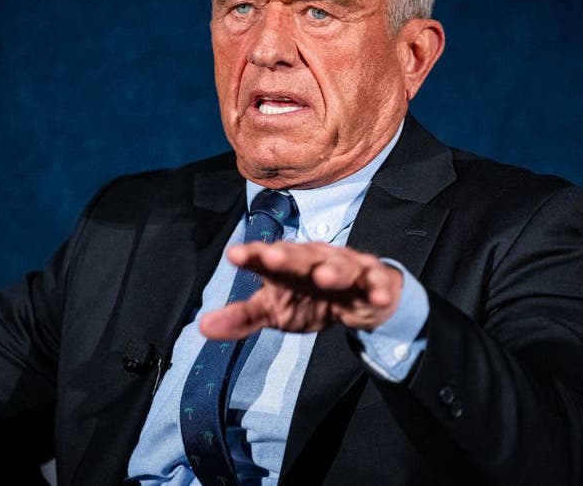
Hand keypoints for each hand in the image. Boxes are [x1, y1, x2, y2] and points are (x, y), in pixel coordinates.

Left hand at [199, 241, 402, 339]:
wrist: (361, 296)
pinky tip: (380, 296)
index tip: (234, 255)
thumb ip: (242, 318)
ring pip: (340, 265)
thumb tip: (203, 327)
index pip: (265, 258)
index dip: (251, 256)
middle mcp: (315, 259)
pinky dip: (380, 289)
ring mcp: (347, 267)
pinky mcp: (374, 280)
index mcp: (286, 265)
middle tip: (273, 257)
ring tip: (325, 278)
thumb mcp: (275, 310)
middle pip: (301, 256)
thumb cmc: (310, 298)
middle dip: (288, 256)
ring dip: (333, 270)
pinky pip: (378, 284)